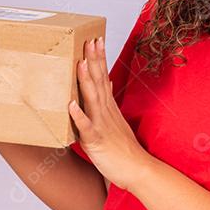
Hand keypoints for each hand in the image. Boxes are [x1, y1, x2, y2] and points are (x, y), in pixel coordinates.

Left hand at [68, 35, 154, 192]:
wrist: (139, 171)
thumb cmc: (124, 149)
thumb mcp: (116, 121)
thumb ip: (108, 102)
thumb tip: (107, 81)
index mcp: (109, 107)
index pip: (104, 77)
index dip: (99, 58)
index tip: (95, 39)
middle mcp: (106, 112)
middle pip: (99, 82)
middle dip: (94, 60)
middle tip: (89, 40)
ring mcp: (102, 125)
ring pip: (93, 99)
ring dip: (86, 81)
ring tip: (80, 63)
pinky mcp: (97, 141)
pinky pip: (86, 128)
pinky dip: (79, 116)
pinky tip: (71, 105)